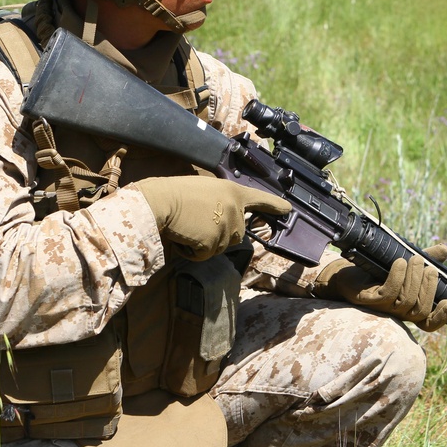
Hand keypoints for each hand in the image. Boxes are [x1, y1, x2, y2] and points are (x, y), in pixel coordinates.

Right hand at [137, 176, 290, 260]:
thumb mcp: (206, 190)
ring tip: (187, 226)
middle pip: (236, 235)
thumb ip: (222, 203)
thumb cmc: (175, 194)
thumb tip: (225, 223)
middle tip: (195, 221)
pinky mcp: (214, 242)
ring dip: (203, 244)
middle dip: (217, 234)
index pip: (259, 198)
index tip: (288, 210)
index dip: (274, 205)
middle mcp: (235, 208)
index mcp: (233, 192)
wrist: (158, 203)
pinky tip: (184, 236)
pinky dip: (192, 252)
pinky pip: (205, 255)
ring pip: (220, 247)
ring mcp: (226, 226)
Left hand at [314, 244, 446, 331]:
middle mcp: (397, 312)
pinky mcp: (369, 300)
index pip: (428, 322)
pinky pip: (388, 293)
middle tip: (428, 266)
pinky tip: (399, 263)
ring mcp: (383, 308)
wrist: (346, 271)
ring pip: (407, 302)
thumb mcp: (406, 263)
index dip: (441, 317)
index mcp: (409, 307)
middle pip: (420, 309)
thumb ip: (426, 258)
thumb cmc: (377, 269)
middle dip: (429, 287)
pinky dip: (397, 277)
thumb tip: (445, 250)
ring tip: (415, 259)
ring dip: (414, 278)